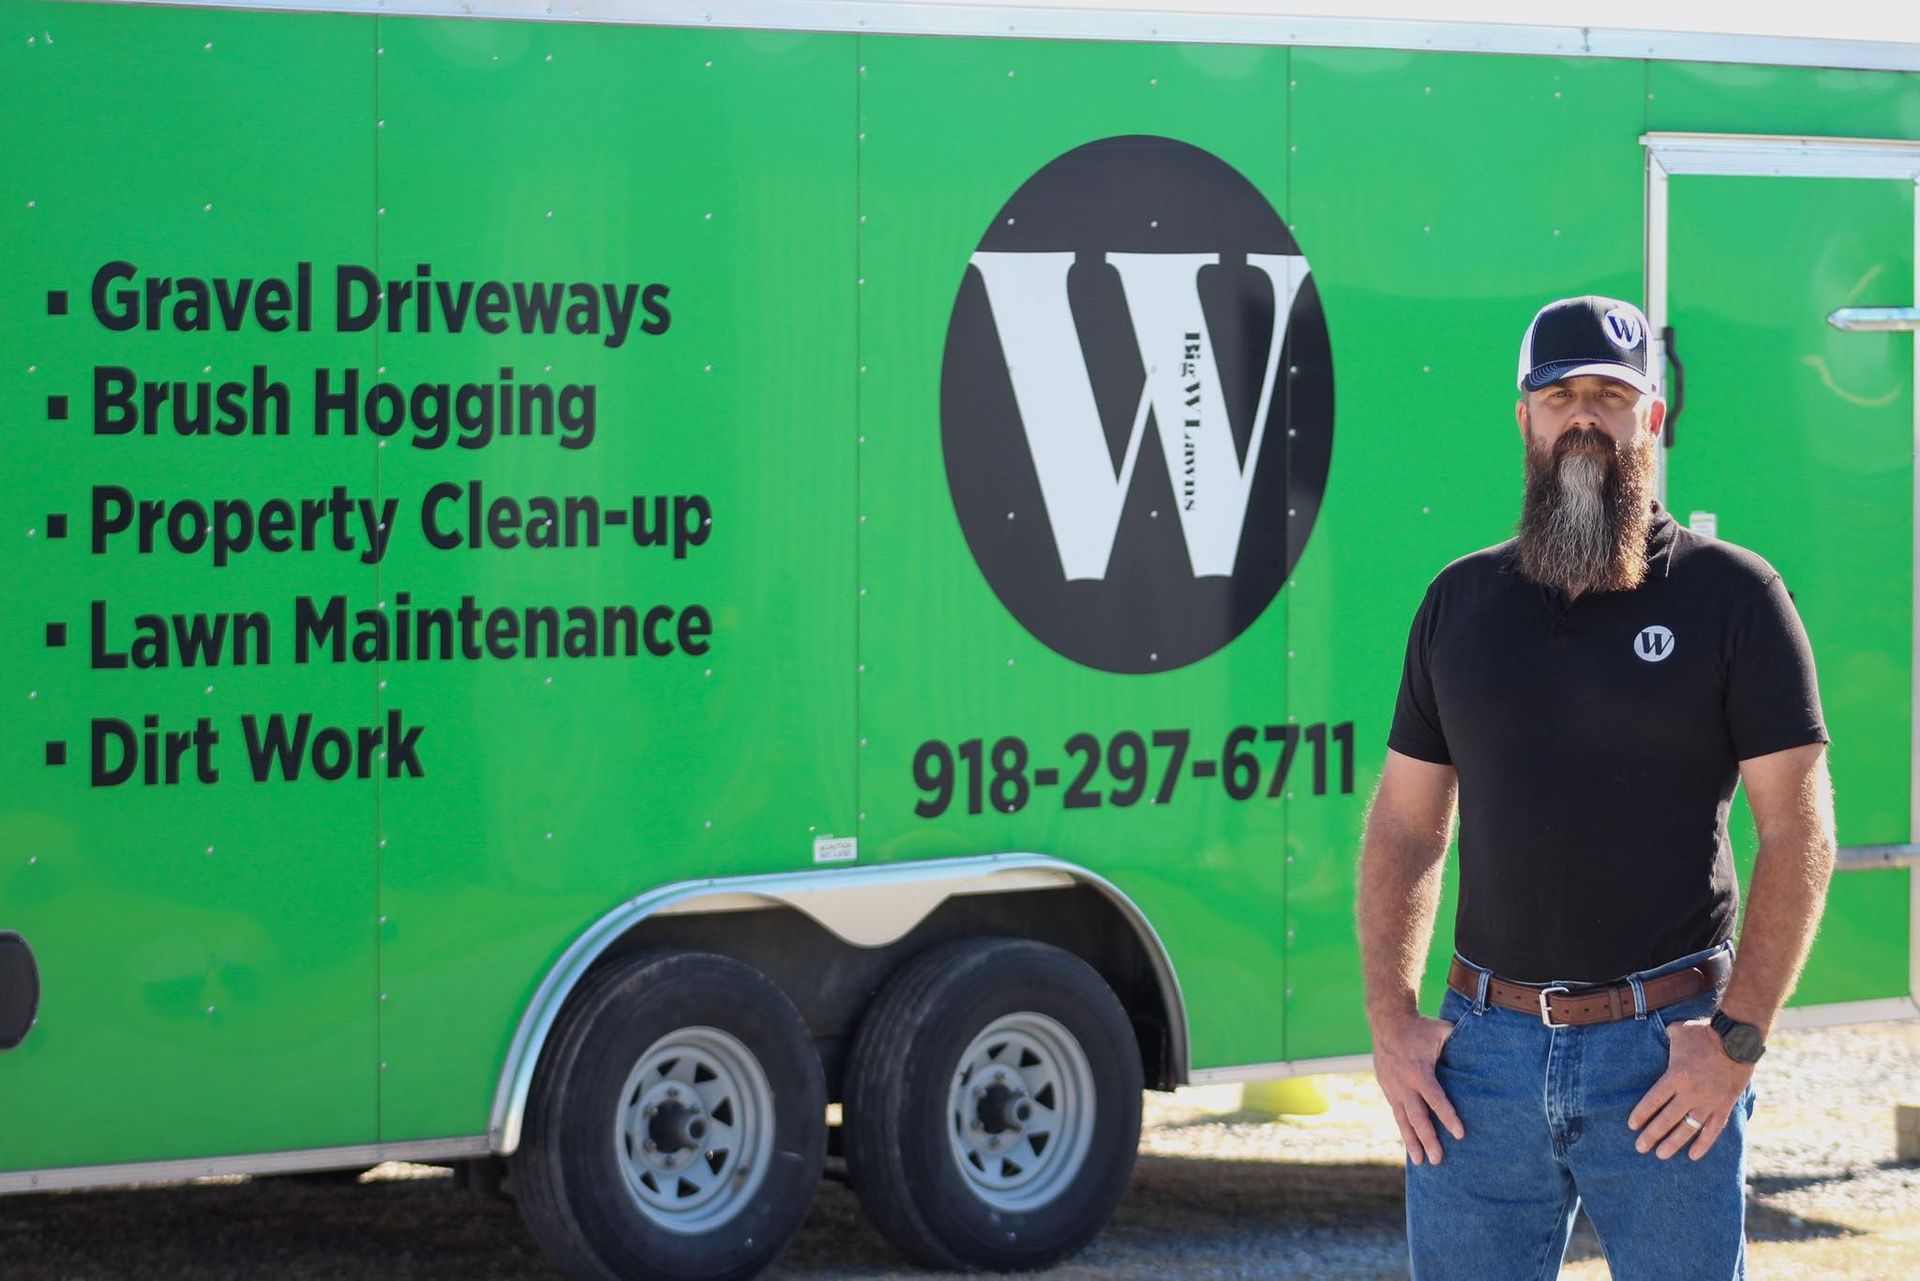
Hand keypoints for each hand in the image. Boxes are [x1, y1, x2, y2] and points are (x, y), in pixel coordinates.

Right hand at [1370, 1012, 1465, 1165]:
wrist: (1387, 1020)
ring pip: (1403, 1120)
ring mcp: (1393, 1088)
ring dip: (1411, 1142)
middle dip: (1428, 1140)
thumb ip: (1459, 1043)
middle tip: (1438, 1160)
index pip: (1436, 1100)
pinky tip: (1409, 1143)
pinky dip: (1403, 1129)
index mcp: (1420, 1072)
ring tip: (1420, 1162)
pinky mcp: (1387, 1088)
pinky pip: (1396, 1113)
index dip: (1448, 1118)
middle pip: (1418, 1118)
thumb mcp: (1442, 1032)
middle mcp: (1404, 1084)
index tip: (1460, 1135)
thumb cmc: (1420, 1027)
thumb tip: (1486, 1047)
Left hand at [1627, 1016, 1755, 1159]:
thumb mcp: (1678, 1032)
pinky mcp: (1724, 1106)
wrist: (1737, 1039)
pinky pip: (1713, 1130)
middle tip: (1640, 1148)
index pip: (1653, 1100)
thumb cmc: (1704, 1033)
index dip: (1641, 1115)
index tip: (1632, 1126)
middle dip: (1652, 1135)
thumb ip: (1665, 1039)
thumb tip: (1657, 1036)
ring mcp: (1708, 1102)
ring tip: (1660, 1155)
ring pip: (1688, 1129)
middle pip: (1667, 1119)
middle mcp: (1690, 1093)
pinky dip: (1703, 1144)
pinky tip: (1693, 1155)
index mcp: (1675, 1076)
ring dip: (1673, 1143)